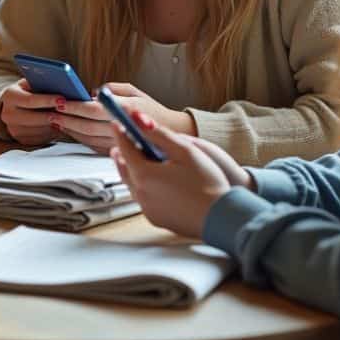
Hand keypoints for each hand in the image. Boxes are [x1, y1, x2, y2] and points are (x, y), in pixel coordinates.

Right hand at [0, 79, 60, 145]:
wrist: (15, 106)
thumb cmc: (29, 91)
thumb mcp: (31, 83)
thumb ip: (41, 83)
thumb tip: (60, 85)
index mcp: (9, 96)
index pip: (29, 100)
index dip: (47, 100)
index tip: (62, 99)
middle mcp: (7, 114)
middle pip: (33, 118)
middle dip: (52, 115)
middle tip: (67, 113)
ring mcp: (12, 129)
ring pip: (38, 130)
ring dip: (53, 126)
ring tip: (66, 119)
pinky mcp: (20, 140)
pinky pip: (39, 139)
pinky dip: (50, 133)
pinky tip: (59, 126)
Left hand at [53, 82, 196, 153]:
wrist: (174, 135)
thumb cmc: (153, 111)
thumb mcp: (136, 92)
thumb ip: (114, 89)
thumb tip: (94, 92)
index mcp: (126, 109)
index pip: (93, 109)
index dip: (74, 106)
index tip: (60, 101)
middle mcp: (122, 128)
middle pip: (86, 125)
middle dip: (66, 119)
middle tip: (50, 112)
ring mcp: (120, 144)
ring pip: (88, 138)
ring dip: (70, 130)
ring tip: (56, 121)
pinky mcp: (119, 154)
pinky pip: (94, 147)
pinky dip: (80, 139)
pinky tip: (72, 132)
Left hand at [109, 110, 250, 238]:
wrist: (222, 217)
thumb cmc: (207, 184)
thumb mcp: (185, 150)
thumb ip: (159, 133)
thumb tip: (139, 120)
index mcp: (144, 175)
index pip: (125, 148)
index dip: (121, 133)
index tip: (118, 123)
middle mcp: (141, 194)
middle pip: (125, 168)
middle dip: (122, 152)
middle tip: (123, 140)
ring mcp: (147, 209)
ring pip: (132, 185)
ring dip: (131, 170)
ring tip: (135, 159)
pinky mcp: (156, 219)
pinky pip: (143, 199)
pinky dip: (142, 186)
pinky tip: (151, 182)